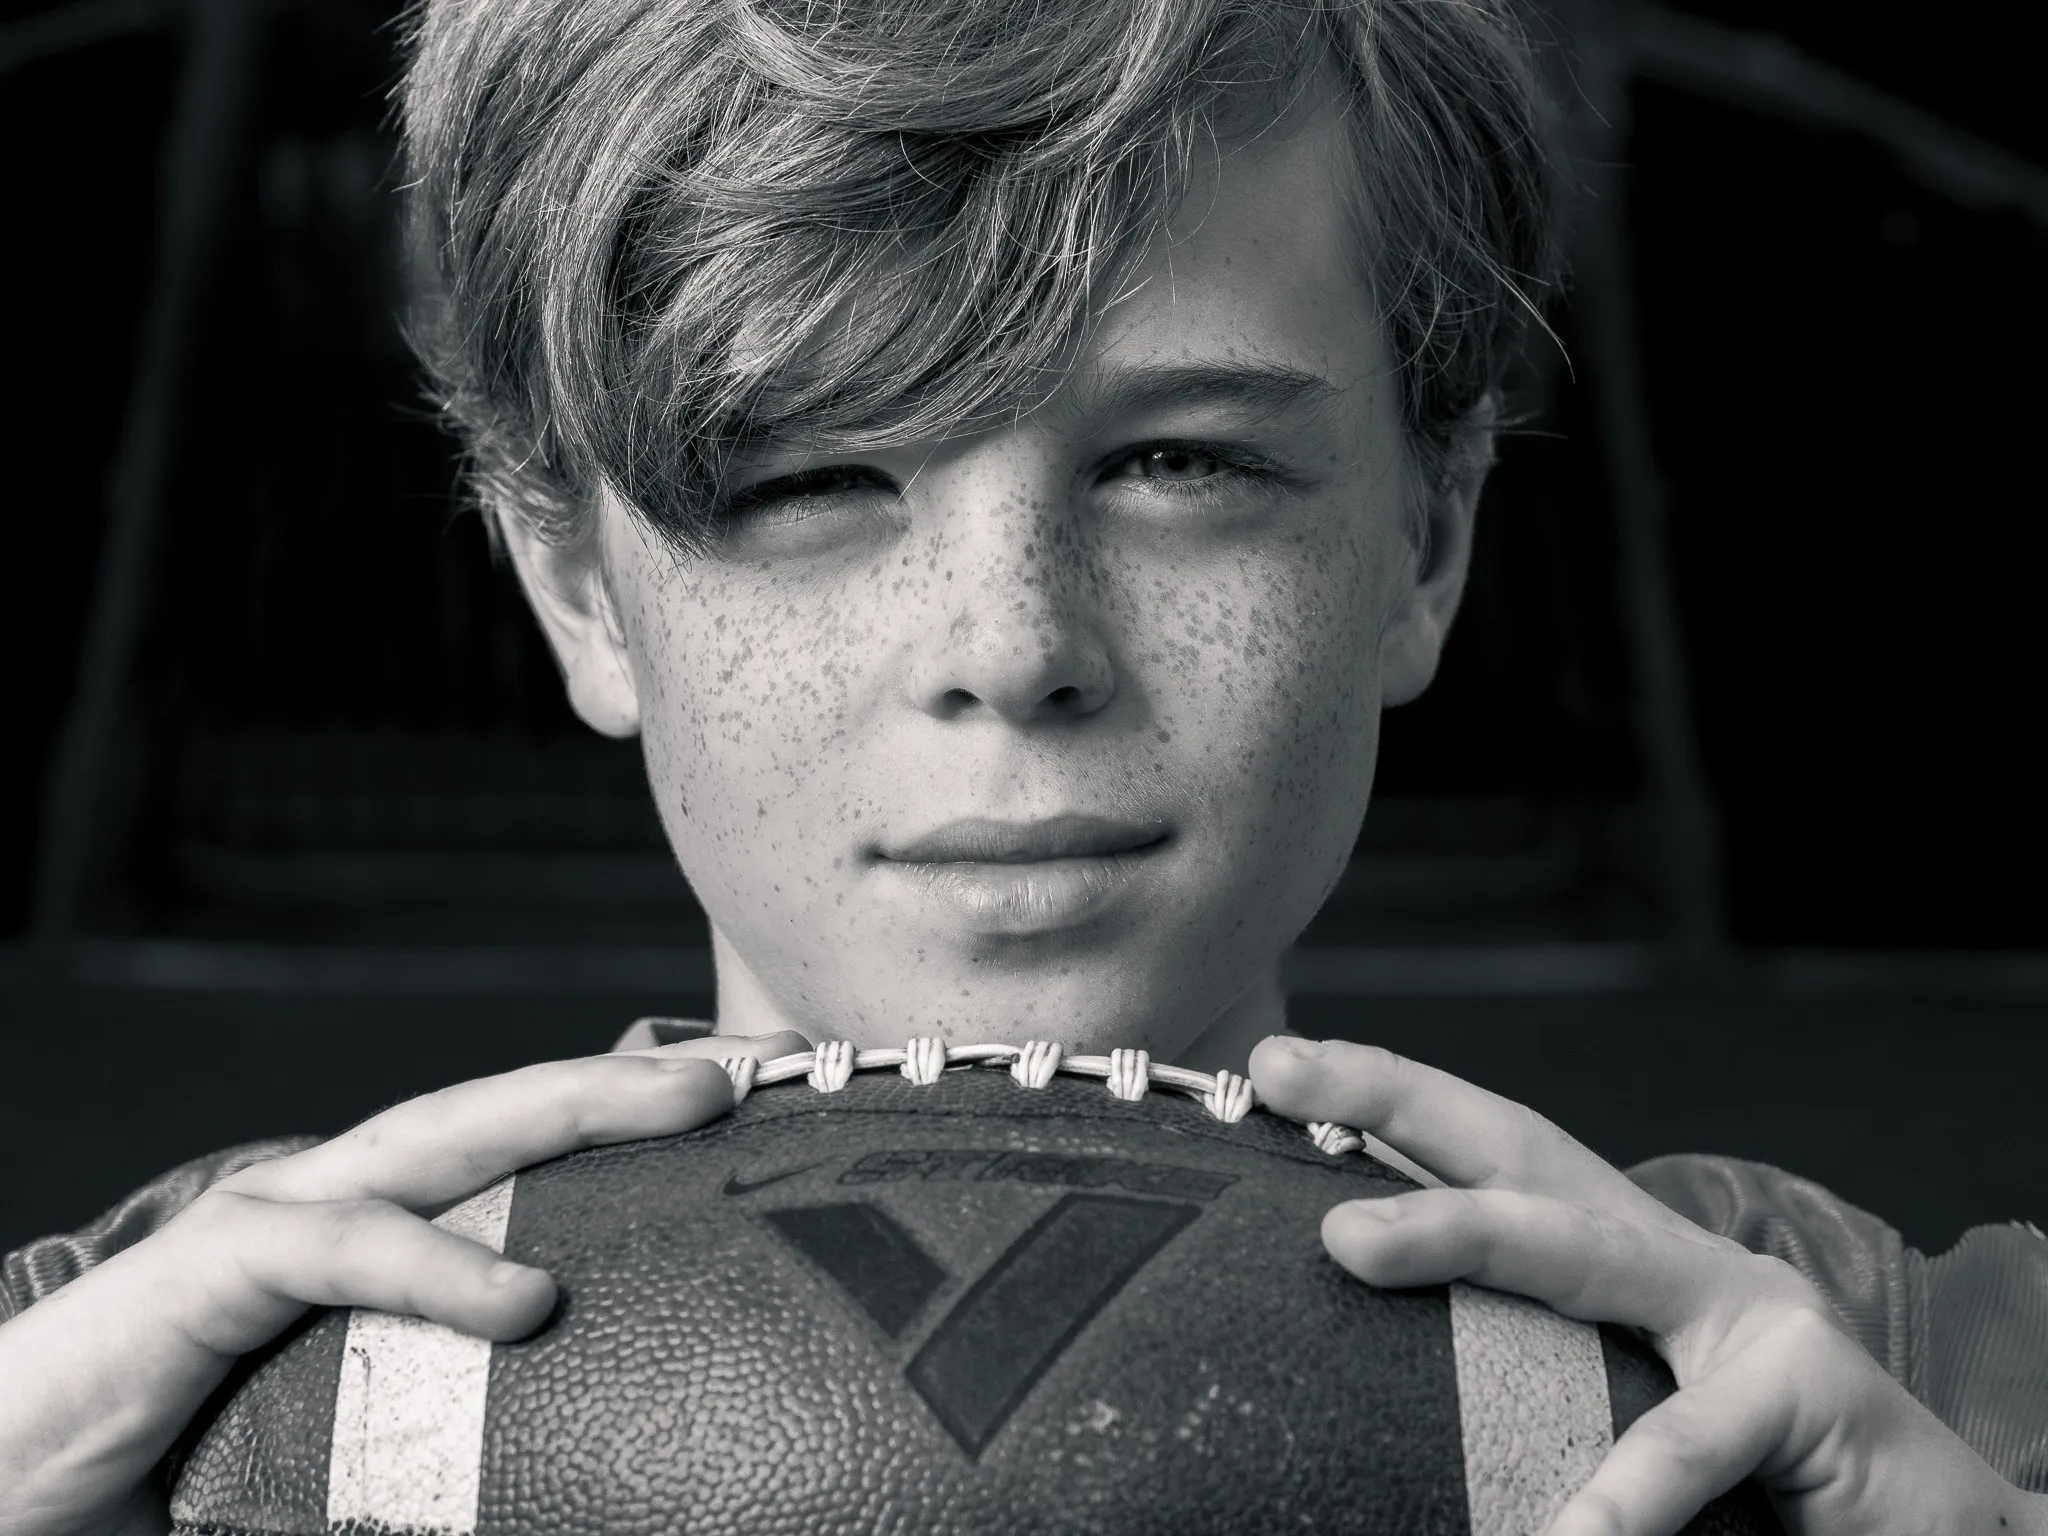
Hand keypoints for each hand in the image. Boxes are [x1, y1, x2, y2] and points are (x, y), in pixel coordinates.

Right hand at [0, 1031, 808, 1535]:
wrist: (16, 1475)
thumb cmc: (193, 1454)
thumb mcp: (372, 1439)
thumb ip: (478, 1442)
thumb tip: (619, 1491)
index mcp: (402, 1231)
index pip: (545, 1156)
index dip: (655, 1120)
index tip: (782, 1106)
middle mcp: (358, 1200)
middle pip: (525, 1112)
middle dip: (648, 1073)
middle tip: (779, 1059)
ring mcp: (286, 1216)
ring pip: (450, 1134)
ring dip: (574, 1107)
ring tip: (693, 1101)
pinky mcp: (213, 1269)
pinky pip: (339, 1250)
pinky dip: (433, 1266)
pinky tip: (524, 1294)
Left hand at [1249, 1036, 2047, 1535]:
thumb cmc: (1759, 1494)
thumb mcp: (1611, 1416)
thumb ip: (1514, 1384)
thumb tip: (1357, 1388)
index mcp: (1617, 1261)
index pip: (1489, 1155)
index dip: (1383, 1104)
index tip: (1274, 1072)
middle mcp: (1674, 1259)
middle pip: (1520, 1150)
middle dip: (1395, 1098)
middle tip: (1283, 1071)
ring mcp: (1747, 1309)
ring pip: (1586, 1248)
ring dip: (1461, 1233)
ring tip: (1350, 1243)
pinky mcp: (1812, 1385)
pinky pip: (1695, 1435)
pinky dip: (1629, 1486)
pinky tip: (1573, 1531)